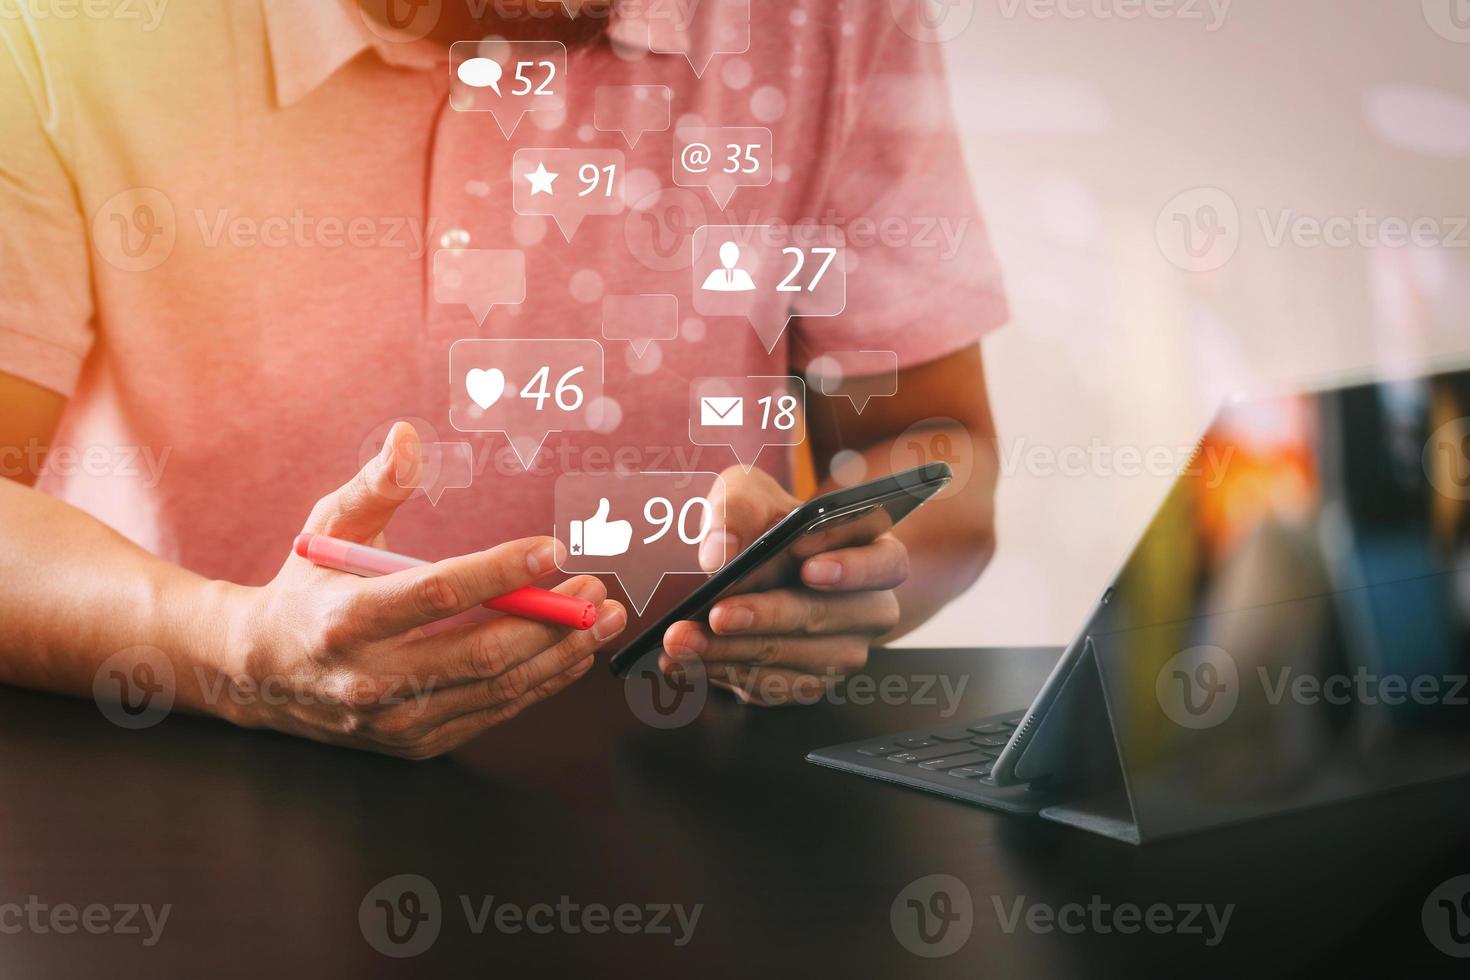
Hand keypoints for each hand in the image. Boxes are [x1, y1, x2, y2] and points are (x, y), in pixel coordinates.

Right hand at [209, 423, 626, 757]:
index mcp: (348, 618)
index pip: (438, 593)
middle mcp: (372, 677)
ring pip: (496, 689)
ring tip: (603, 619)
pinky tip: (572, 654)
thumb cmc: (307, 587)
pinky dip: (540, 684)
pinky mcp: (416, 742)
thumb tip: (409, 437)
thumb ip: (375, 486)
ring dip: (559, 654)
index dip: (500, 571)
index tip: (552, 548)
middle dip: (551, 621)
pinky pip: (492, 712)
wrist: (260, 676)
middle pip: (480, 652)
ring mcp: (396, 718)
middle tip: (596, 589)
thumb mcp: (329, 529)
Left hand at [659, 466, 908, 705]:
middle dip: (769, 615)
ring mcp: (843, 650)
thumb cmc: (761, 521)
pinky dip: (725, 674)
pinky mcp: (810, 682)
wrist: (752, 568)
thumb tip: (720, 551)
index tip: (804, 559)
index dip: (851, 565)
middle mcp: (869, 606)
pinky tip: (686, 660)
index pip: (884, 561)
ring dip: (734, 652)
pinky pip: (772, 686)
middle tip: (718, 613)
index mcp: (873, 551)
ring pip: (795, 658)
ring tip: (682, 639)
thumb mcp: (747, 493)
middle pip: (830, 615)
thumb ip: (738, 509)